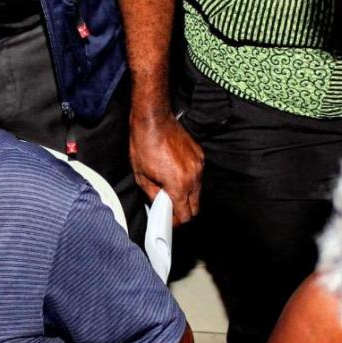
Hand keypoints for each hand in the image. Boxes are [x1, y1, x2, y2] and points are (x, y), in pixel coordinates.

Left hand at [129, 111, 203, 225]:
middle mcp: (193, 177)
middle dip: (183, 211)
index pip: (185, 215)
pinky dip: (189, 180)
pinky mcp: (200, 156)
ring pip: (197, 192)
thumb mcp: (141, 176)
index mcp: (178, 185)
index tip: (168, 220)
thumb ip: (153, 195)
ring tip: (171, 189)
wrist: (154, 121)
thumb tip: (159, 205)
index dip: (176, 221)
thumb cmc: (144, 146)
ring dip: (186, 195)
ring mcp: (199, 166)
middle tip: (169, 209)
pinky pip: (197, 176)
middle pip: (195, 206)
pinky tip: (176, 174)